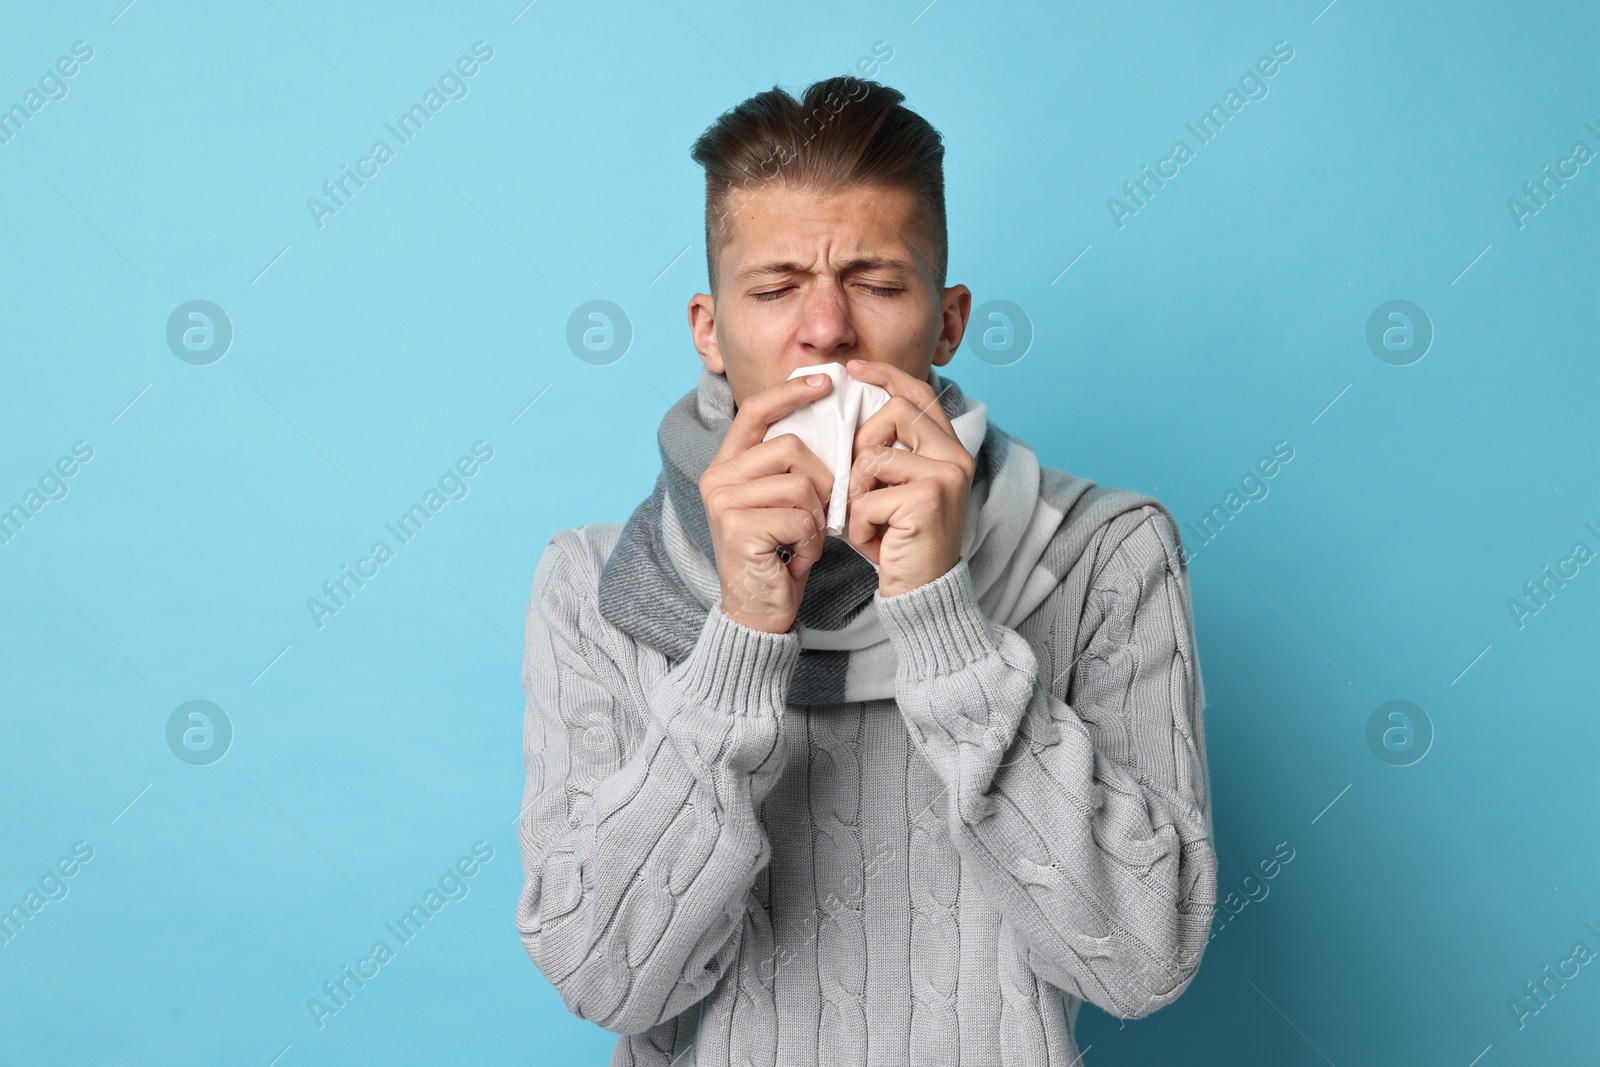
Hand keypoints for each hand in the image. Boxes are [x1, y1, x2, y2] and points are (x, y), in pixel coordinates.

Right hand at [701, 372, 834, 633]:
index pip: (755, 411)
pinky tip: (798, 559)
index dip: (790, 392)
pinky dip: (812, 542)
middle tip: (817, 516)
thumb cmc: (779, 554)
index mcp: (726, 465)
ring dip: (816, 518)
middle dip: (820, 481)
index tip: (824, 382)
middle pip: (790, 447)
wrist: (759, 611)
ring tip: (803, 541)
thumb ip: (791, 465)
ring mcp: (724, 502)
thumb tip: (826, 420)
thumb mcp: (784, 501)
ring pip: (800, 484)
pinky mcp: (739, 527)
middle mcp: (717, 478)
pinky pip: (801, 517)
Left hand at [842, 358, 974, 597]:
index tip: (853, 369)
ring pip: (874, 455)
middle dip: (863, 444)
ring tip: (870, 519)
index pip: (918, 394)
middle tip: (861, 484)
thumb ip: (885, 453)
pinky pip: (869, 495)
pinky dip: (861, 523)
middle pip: (894, 412)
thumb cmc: (900, 540)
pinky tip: (875, 541)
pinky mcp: (928, 499)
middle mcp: (955, 457)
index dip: (886, 375)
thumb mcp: (893, 489)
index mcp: (949, 449)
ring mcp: (945, 476)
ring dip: (858, 491)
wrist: (921, 592)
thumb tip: (851, 414)